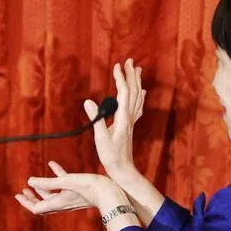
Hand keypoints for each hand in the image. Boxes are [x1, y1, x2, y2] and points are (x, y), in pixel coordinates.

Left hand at [15, 162, 91, 214]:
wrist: (110, 192)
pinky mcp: (77, 190)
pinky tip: (52, 164)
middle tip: (24, 191)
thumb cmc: (89, 187)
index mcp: (58, 203)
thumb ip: (48, 182)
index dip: (26, 202)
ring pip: (52, 194)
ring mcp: (70, 197)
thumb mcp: (66, 182)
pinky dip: (56, 175)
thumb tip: (29, 182)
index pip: (37, 208)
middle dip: (32, 197)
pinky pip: (64, 183)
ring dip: (42, 188)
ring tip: (34, 180)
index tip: (18, 194)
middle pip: (43, 203)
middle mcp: (63, 203)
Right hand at [84, 58, 145, 174]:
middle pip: (133, 92)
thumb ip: (96, 119)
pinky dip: (140, 96)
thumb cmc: (111, 156)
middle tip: (130, 61)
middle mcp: (129, 117)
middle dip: (131, 75)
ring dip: (137, 82)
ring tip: (137, 70)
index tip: (116, 66)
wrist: (123, 169)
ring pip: (137, 97)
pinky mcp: (130, 125)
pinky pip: (138, 107)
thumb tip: (88, 102)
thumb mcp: (100, 138)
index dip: (120, 78)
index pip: (123, 93)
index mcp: (123, 118)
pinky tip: (141, 92)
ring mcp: (131, 121)